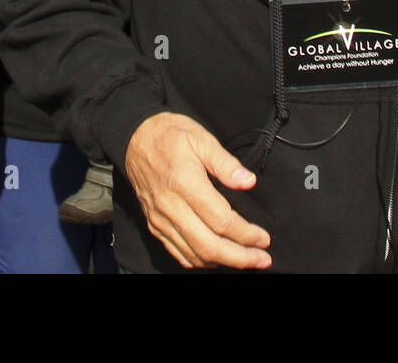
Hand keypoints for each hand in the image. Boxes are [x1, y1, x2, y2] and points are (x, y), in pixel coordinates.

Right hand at [123, 111, 271, 269]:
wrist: (134, 138)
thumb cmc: (169, 135)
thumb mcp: (201, 138)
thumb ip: (226, 163)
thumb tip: (248, 182)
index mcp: (185, 183)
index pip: (221, 220)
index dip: (246, 234)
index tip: (263, 238)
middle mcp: (171, 206)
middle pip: (208, 246)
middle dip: (239, 257)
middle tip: (261, 258)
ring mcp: (160, 218)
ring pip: (193, 255)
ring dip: (222, 262)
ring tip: (245, 259)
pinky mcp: (154, 224)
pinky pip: (178, 252)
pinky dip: (200, 261)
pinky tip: (217, 257)